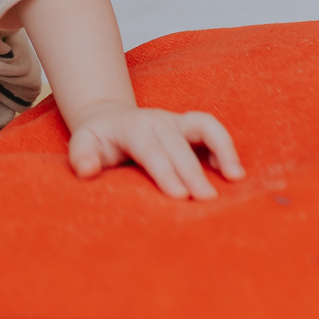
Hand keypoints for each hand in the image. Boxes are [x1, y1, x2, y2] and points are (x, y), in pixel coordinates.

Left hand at [68, 100, 243, 200]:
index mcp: (131, 128)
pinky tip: (232, 173)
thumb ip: (81, 157)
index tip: (178, 196)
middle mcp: (157, 121)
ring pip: (203, 126)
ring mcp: (176, 122)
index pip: (149, 148)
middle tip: (206, 199)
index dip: (164, 171)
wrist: (109, 119)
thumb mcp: (82, 144)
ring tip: (236, 178)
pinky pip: (211, 129)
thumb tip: (86, 170)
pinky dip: (225, 147)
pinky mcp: (189, 128)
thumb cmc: (98, 140)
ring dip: (222, 149)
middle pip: (177, 144)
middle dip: (192, 171)